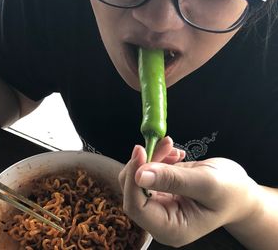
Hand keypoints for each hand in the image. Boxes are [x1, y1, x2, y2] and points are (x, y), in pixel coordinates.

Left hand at [119, 138, 259, 246]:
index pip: (136, 207)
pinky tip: (174, 152)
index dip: (133, 178)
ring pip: (137, 177)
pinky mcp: (159, 190)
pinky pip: (146, 171)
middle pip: (133, 190)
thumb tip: (140, 174)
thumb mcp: (206, 184)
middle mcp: (159, 219)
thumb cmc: (231, 192)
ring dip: (151, 157)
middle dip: (144, 163)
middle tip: (164, 143)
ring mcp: (158, 204)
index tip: (140, 151)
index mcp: (170, 228)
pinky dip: (156, 157)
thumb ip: (173, 180)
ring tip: (171, 145)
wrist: (239, 191)